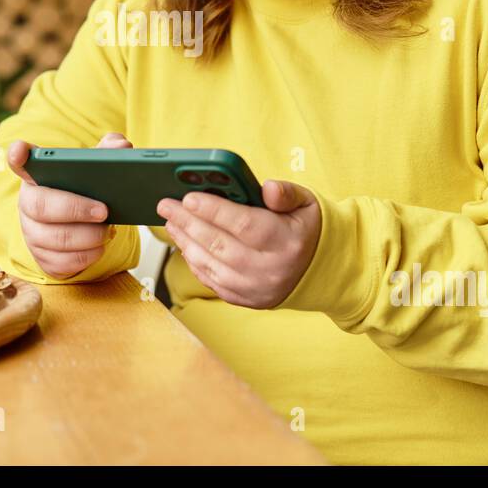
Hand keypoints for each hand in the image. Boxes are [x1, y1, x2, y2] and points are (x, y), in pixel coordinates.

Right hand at [8, 132, 132, 278]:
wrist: (84, 227)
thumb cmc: (84, 192)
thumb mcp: (94, 169)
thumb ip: (107, 152)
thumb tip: (122, 146)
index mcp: (37, 175)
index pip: (19, 160)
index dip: (17, 156)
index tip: (20, 151)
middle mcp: (28, 204)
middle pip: (41, 207)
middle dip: (75, 209)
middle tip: (103, 210)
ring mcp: (32, 234)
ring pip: (55, 239)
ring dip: (87, 236)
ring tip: (107, 231)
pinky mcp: (43, 259)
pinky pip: (62, 262)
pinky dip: (86, 256)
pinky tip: (99, 247)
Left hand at [157, 179, 321, 308]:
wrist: (320, 270)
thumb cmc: (307, 229)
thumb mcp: (306, 203)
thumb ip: (285, 193)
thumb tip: (266, 187)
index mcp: (287, 241)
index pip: (244, 225)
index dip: (214, 210)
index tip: (189, 197)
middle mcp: (271, 269)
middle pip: (220, 245)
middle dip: (188, 223)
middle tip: (167, 205)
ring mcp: (257, 288)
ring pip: (212, 265)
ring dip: (186, 242)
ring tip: (171, 222)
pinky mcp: (247, 299)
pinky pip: (212, 282)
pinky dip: (194, 263)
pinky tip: (184, 244)